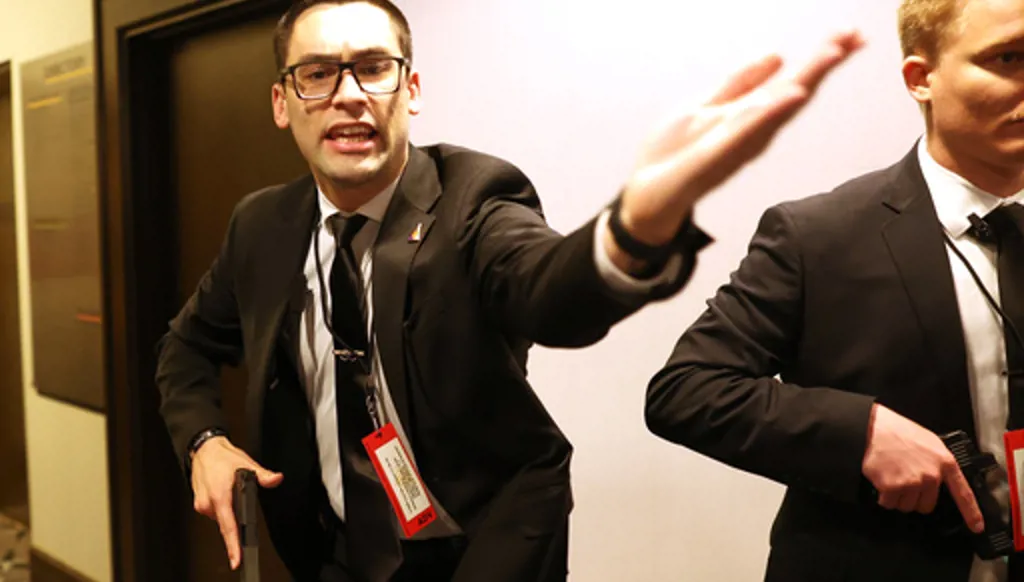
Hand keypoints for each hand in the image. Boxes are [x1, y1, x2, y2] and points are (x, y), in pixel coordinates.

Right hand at [190, 436, 283, 569]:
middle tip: (240, 497)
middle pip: (227, 523)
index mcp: (219, 496)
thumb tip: (276, 479)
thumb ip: (263, 475)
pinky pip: (216, 512)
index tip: (236, 558)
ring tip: (232, 491)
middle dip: (237, 516)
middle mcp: (208, 504)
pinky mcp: (199, 504)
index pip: (228, 527)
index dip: (233, 545)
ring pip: (222, 518)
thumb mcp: (246, 463)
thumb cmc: (222, 457)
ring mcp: (201, 505)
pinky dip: (223, 507)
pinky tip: (225, 494)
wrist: (204, 450)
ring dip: (230, 510)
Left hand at [616, 30, 863, 246]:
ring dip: (803, 82)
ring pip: (773, 111)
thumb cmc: (674, 156)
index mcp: (747, 117)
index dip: (819, 60)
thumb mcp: (704, 106)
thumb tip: (777, 56)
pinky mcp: (710, 160)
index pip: (790, 83)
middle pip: (790, 94)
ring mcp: (732, 146)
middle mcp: (747, 132)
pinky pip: (741, 134)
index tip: (851, 34)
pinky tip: (789, 96)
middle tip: (854, 38)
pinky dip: (766, 114)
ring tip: (831, 55)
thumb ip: (738, 83)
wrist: (645, 199)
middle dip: (822, 65)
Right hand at [862, 404, 983, 532]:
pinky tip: (881, 479)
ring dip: (897, 497)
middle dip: (914, 498)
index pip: (963, 493)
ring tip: (891, 475)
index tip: (976, 527)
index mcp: (945, 462)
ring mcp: (912, 482)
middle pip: (926, 505)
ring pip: (906, 506)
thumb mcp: (929, 443)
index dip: (971, 513)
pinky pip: (888, 503)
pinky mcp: (892, 487)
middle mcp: (931, 475)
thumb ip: (938, 464)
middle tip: (904, 481)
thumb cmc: (898, 432)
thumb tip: (939, 480)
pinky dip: (883, 496)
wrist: (873, 428)